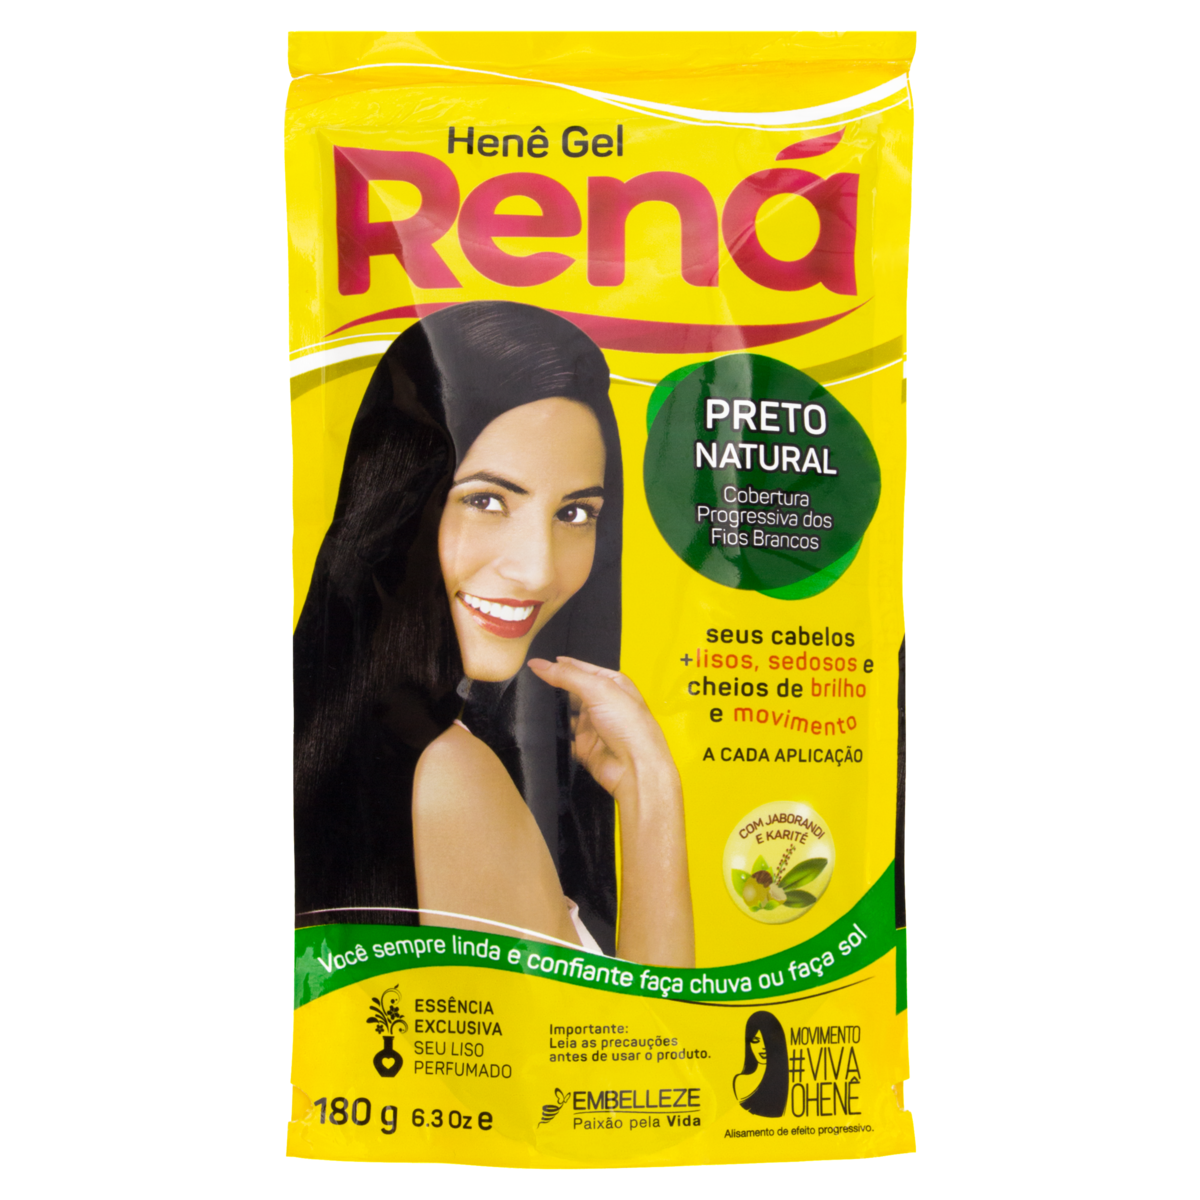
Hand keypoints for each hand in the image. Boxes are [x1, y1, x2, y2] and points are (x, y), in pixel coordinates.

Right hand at [526, 656, 677, 802]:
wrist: (635, 769)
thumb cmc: (631, 727)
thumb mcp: (599, 690)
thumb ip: (568, 676)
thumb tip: (540, 664)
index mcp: (612, 684)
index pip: (581, 669)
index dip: (559, 665)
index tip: (536, 663)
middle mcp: (603, 703)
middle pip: (571, 691)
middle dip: (553, 688)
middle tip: (531, 682)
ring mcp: (593, 725)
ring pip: (564, 714)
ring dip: (552, 712)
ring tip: (531, 704)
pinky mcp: (584, 746)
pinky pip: (562, 738)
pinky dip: (552, 735)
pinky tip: (540, 728)